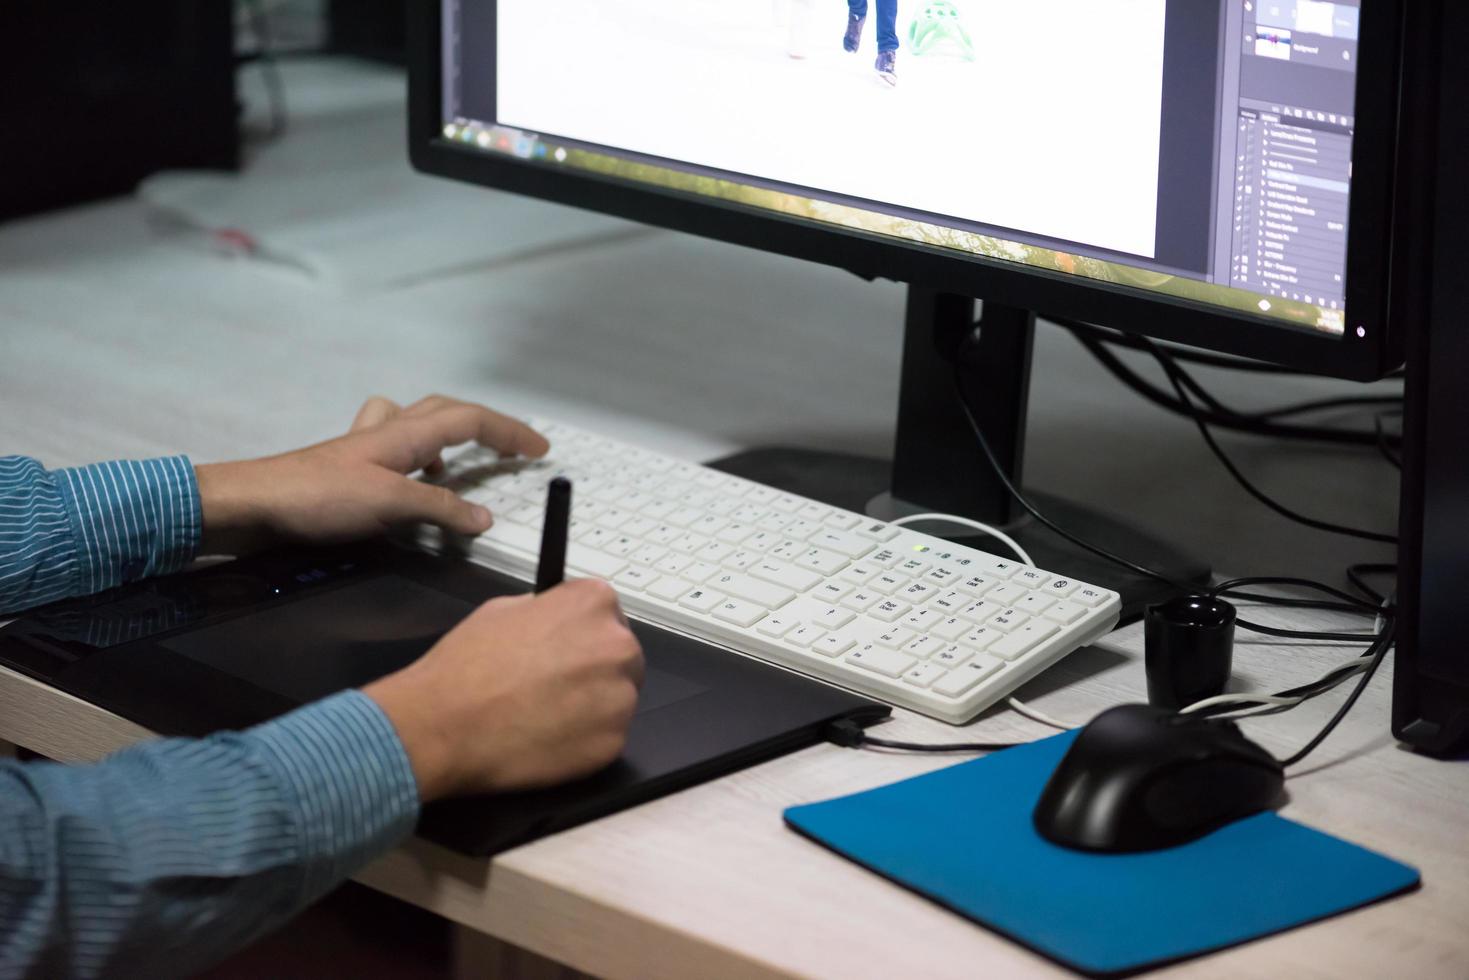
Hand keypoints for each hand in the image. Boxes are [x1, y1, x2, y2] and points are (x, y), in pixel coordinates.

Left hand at [195, 395, 548, 553]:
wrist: (251, 506)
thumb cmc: (314, 498)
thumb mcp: (390, 505)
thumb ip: (440, 510)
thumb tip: (481, 517)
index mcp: (404, 435)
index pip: (471, 420)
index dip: (510, 432)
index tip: (539, 448)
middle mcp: (387, 435)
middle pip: (446, 411)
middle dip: (485, 425)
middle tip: (510, 447)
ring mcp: (364, 450)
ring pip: (414, 424)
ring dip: (442, 436)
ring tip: (456, 466)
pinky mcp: (345, 471)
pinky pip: (388, 452)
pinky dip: (409, 461)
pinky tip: (407, 487)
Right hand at [363, 579, 644, 799]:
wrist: (443, 725)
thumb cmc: (466, 664)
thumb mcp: (502, 609)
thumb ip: (544, 610)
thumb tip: (557, 620)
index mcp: (594, 603)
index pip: (607, 613)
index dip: (581, 633)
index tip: (563, 648)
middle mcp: (618, 645)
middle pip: (622, 656)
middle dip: (595, 669)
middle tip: (554, 687)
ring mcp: (620, 697)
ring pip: (617, 699)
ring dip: (592, 707)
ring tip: (544, 716)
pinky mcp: (612, 743)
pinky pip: (606, 738)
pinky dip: (583, 741)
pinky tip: (546, 740)